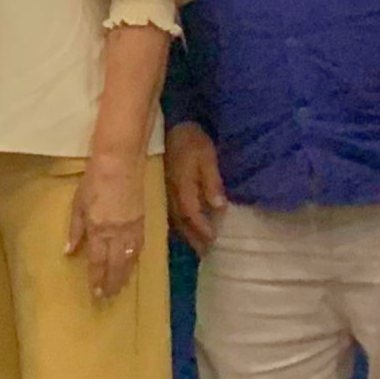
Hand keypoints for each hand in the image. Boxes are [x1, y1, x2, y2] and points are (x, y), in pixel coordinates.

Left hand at [66, 150, 147, 298]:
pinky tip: (132, 265)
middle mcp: (117, 233)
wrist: (120, 164)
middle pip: (116, 265)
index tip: (95, 293)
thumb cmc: (94, 182)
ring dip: (125, 275)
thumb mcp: (78, 205)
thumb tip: (69, 252)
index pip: (98, 261)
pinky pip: (139, 247)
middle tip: (108, 297)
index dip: (97, 279)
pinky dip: (135, 260)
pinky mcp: (142, 222)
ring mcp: (131, 229)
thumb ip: (75, 231)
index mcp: (98, 230)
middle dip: (112, 283)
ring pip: (130, 259)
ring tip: (119, 287)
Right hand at [166, 122, 227, 253]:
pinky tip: (181, 230)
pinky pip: (167, 213)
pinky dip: (176, 225)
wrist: (170, 125)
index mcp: (182, 186)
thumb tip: (219, 207)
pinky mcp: (160, 189)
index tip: (213, 240)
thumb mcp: (207, 157)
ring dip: (184, 235)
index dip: (202, 228)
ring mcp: (163, 192)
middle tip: (204, 254)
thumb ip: (212, 182)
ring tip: (195, 247)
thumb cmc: (192, 140)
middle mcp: (169, 193)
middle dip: (193, 238)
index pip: (191, 214)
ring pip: (172, 220)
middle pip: (180, 222)